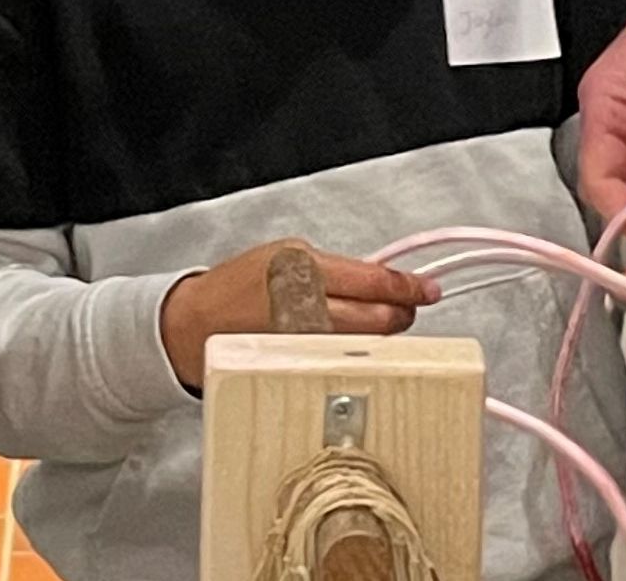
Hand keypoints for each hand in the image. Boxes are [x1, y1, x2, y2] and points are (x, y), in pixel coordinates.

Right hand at [157, 245, 440, 389]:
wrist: (196, 325)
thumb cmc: (239, 287)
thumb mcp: (287, 256)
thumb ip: (338, 270)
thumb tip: (384, 281)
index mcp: (306, 270)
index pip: (376, 282)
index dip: (410, 287)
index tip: (428, 289)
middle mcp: (308, 310)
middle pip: (380, 320)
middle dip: (401, 313)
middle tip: (406, 307)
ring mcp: (305, 345)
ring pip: (366, 345)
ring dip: (380, 335)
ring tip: (373, 324)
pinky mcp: (298, 369)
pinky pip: (342, 361)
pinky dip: (354, 352)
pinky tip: (348, 346)